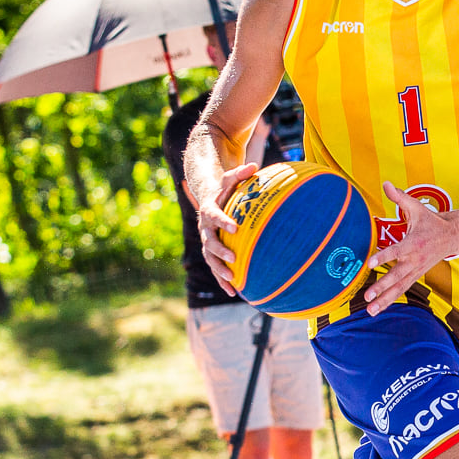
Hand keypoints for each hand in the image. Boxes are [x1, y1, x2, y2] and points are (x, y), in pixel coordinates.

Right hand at [196, 161, 260, 294]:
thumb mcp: (230, 180)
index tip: (235, 228)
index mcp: (209, 211)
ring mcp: (207, 242)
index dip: (223, 221)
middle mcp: (205, 229)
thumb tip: (253, 165)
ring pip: (210, 259)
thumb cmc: (225, 191)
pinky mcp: (212, 253)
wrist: (209, 202)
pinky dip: (224, 281)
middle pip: (209, 242)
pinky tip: (234, 293)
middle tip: (233, 258)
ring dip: (220, 271)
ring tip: (232, 281)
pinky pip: (216, 269)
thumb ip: (240, 173)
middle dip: (220, 252)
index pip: (214, 216)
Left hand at [363, 181, 458, 313]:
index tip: (370, 263)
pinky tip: (377, 309)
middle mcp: (415, 260)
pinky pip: (402, 290)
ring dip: (384, 300)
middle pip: (396, 275)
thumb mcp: (417, 207)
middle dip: (382, 287)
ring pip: (399, 287)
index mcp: (414, 243)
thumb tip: (385, 183)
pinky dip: (390, 300)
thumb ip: (400, 197)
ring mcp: (416, 270)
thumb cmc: (431, 221)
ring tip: (369, 311)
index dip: (383, 256)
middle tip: (367, 296)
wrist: (453, 236)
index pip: (396, 251)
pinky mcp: (416, 275)